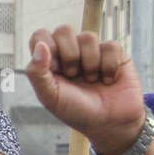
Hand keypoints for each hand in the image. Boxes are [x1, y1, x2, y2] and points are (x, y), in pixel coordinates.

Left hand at [26, 26, 145, 154]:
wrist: (109, 124)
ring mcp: (93, 50)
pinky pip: (110, 45)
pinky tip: (108, 80)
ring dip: (89, 64)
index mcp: (50, 60)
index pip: (40, 35)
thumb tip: (40, 46)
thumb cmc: (76, 111)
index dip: (47, 48)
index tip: (54, 69)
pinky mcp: (115, 53)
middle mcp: (70, 51)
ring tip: (91, 80)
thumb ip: (37, 73)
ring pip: (88, 37)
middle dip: (69, 55)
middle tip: (72, 75)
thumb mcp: (50, 97)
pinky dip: (108, 66)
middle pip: (64, 30)